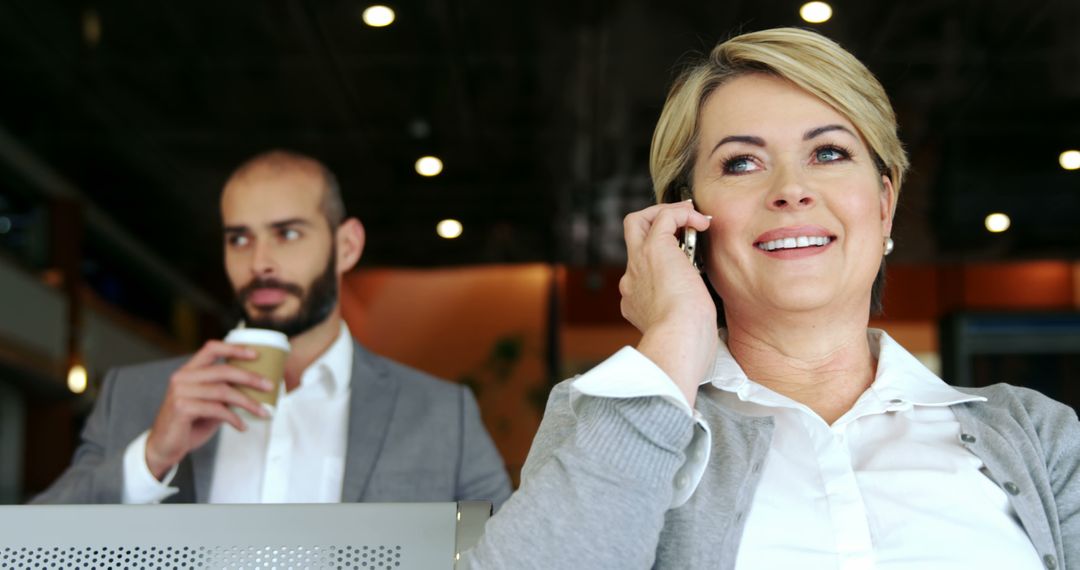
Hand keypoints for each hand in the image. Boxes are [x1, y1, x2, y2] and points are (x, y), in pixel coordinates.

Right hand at [144, 341, 270, 479]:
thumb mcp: (209, 404)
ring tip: (263, 412)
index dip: (234, 349)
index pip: (211, 349)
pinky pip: (216, 409)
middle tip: (270, 386)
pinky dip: (234, 418)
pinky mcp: (182, 408)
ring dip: (248, 402)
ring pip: (223, 391)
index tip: (256, 354)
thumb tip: (256, 386)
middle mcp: (182, 377)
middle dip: (250, 378)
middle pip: (223, 370)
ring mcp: (180, 392)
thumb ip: (224, 393)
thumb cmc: (190, 424)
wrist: (165, 447)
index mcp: (189, 371)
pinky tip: (242, 426)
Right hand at [619, 200, 717, 406]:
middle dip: (653, 226)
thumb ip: (686, 322)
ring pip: (638, 222)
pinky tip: (701, 223)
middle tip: (681, 228)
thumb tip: (702, 322)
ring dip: (667, 214)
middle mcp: (632, 280)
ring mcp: (639, 263)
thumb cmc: (688, 345)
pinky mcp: (654, 249)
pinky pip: (664, 217)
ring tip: (693, 218)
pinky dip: (682, 213)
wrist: (679, 340)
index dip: (664, 264)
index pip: (642, 273)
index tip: (687, 268)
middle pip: (630, 239)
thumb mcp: (684, 331)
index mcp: (636, 302)